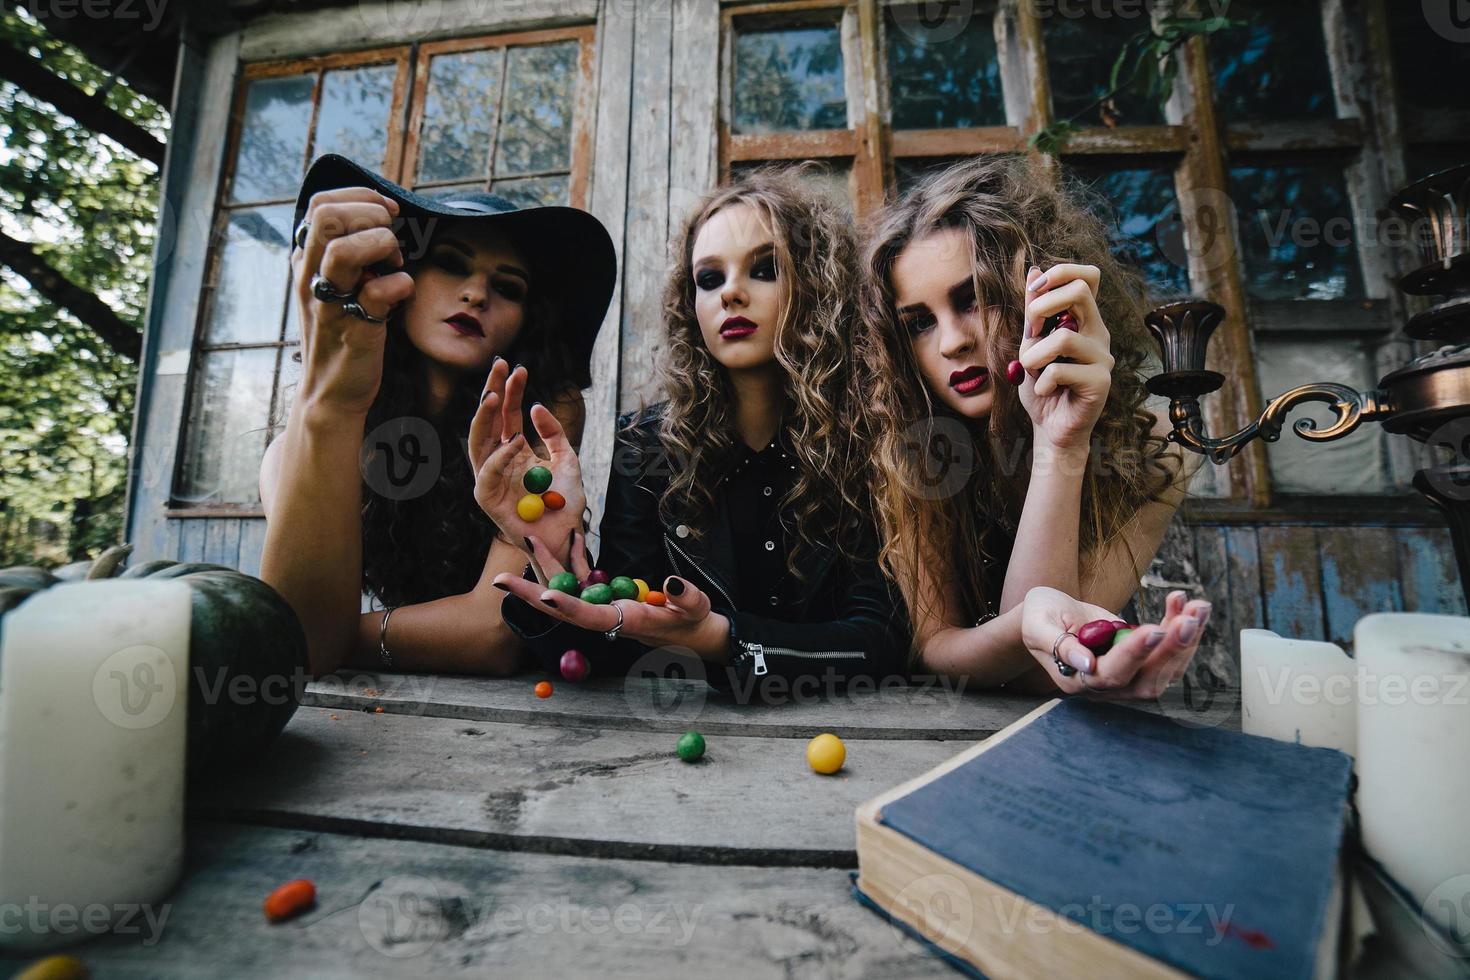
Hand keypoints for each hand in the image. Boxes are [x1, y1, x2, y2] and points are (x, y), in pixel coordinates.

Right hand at [290, 187, 413, 416]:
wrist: (332, 393)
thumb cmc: (342, 334)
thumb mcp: (332, 287)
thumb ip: (343, 252)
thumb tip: (379, 215)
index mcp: (306, 262)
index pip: (320, 204)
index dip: (361, 197)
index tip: (388, 211)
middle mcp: (311, 278)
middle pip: (328, 217)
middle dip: (371, 215)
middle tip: (390, 240)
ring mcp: (330, 303)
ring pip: (345, 251)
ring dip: (383, 247)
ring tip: (393, 264)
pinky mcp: (355, 328)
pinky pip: (379, 292)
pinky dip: (400, 284)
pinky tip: (402, 293)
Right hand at [470, 361, 586, 567]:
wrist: (567, 537)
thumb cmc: (564, 504)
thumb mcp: (567, 460)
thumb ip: (553, 434)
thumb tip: (536, 406)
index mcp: (515, 451)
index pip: (508, 415)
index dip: (512, 391)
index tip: (518, 368)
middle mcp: (499, 462)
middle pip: (489, 422)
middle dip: (493, 392)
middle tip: (500, 366)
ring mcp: (490, 479)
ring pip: (478, 443)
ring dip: (485, 417)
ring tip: (495, 394)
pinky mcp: (487, 499)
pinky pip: (488, 474)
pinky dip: (500, 457)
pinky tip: (514, 440)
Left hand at [492, 531, 728, 654]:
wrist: (689, 630)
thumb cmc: (694, 621)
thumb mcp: (696, 608)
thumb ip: (685, 597)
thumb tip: (670, 582)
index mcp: (625, 621)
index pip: (591, 616)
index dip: (569, 607)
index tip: (549, 594)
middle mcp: (605, 616)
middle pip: (561, 607)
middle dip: (531, 594)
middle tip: (499, 581)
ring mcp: (601, 605)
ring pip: (565, 589)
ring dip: (543, 569)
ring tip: (525, 540)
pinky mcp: (604, 595)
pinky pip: (580, 577)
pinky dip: (569, 559)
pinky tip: (563, 536)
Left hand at [1016, 263, 1113, 453]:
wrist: (1050, 428)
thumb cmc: (1042, 387)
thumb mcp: (1030, 345)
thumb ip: (1033, 313)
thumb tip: (1033, 271)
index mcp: (1084, 320)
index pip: (1088, 276)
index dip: (1061, 272)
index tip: (1034, 291)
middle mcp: (1098, 334)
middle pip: (1081, 291)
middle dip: (1042, 306)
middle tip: (1029, 333)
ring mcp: (1102, 357)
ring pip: (1065, 337)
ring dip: (1034, 355)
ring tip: (1031, 371)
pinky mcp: (1101, 381)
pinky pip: (1061, 370)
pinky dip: (1041, 382)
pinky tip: (1045, 391)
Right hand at [1020, 586, 1209, 699]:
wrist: (1050, 617)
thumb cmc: (1040, 618)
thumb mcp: (1039, 625)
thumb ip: (1058, 645)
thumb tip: (1085, 663)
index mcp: (1077, 680)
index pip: (1112, 673)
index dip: (1135, 654)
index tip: (1155, 628)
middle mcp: (1106, 687)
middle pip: (1149, 679)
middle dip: (1173, 648)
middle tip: (1190, 616)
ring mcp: (1128, 678)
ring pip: (1167, 670)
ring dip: (1188, 639)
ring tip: (1199, 606)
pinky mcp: (1143, 664)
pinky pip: (1170, 654)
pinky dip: (1184, 631)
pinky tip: (1188, 605)